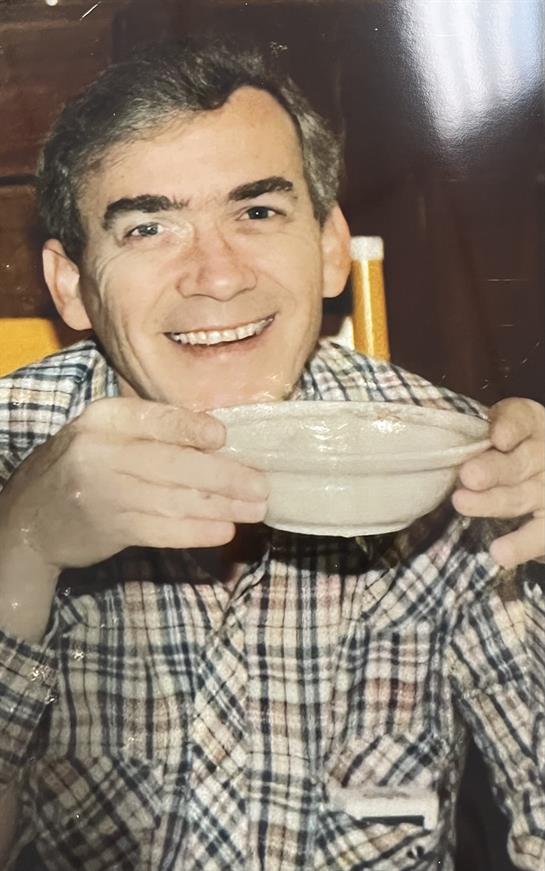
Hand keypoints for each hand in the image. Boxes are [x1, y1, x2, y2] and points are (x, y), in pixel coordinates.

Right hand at [0, 397, 268, 572]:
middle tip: (261, 485)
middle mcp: (101, 451)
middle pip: (174, 463)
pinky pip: (161, 529)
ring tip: (254, 509)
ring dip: (221, 506)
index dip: (193, 428)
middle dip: (225, 476)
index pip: (157, 419)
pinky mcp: (110, 527)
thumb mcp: (107, 436)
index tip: (228, 437)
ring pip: (174, 498)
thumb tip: (219, 439)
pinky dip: (196, 531)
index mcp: (105, 418)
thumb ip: (153, 433)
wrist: (32, 516)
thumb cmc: (86, 467)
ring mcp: (104, 491)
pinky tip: (223, 531)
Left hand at [452, 398, 544, 568]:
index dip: (510, 426)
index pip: (521, 419)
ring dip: (494, 502)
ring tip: (462, 504)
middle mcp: (542, 455)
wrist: (533, 481)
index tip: (496, 438)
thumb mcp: (484, 435)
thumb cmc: (494, 455)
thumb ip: (465, 432)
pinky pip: (539, 535)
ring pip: (523, 496)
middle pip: (520, 461)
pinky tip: (500, 553)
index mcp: (529, 425)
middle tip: (468, 476)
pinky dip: (521, 545)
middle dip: (494, 469)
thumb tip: (422, 419)